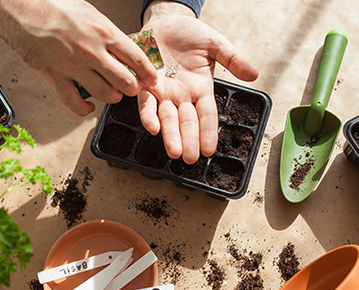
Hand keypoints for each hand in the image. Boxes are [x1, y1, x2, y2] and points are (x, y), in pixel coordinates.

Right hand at [0, 0, 157, 115]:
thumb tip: (125, 51)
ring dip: (112, 97)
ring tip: (111, 92)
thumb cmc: (55, 7)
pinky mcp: (55, 78)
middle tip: (131, 86)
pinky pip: (75, 105)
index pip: (137, 59)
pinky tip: (89, 106)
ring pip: (106, 95)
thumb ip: (109, 35)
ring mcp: (73, 67)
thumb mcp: (91, 13)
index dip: (148, 74)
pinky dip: (85, 109)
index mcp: (104, 32)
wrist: (22, 8)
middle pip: (126, 82)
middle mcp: (92, 52)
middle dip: (132, 88)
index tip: (152, 80)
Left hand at [139, 2, 257, 163]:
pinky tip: (152, 127)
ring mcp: (164, 92)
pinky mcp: (146, 84)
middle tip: (189, 158)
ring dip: (170, 135)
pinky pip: (146, 102)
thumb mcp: (216, 44)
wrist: (166, 21)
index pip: (206, 116)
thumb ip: (233, 59)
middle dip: (188, 140)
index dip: (208, 132)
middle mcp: (182, 96)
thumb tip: (254, 74)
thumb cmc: (190, 34)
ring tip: (174, 151)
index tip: (209, 150)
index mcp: (201, 89)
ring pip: (167, 117)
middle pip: (187, 122)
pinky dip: (148, 114)